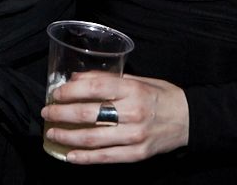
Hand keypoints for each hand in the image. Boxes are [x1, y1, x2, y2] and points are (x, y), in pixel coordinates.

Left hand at [41, 71, 188, 163]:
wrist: (189, 119)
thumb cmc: (161, 96)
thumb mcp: (137, 80)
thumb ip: (107, 78)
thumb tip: (76, 79)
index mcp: (132, 89)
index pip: (95, 88)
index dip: (70, 91)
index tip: (55, 94)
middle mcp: (132, 112)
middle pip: (88, 113)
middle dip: (61, 114)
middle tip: (47, 113)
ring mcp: (134, 136)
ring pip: (92, 138)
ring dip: (67, 137)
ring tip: (52, 133)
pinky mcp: (136, 154)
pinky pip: (105, 158)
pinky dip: (84, 158)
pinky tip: (69, 155)